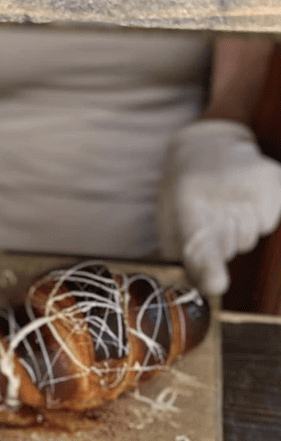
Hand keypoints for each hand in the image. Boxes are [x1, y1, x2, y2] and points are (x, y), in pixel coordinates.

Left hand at [157, 119, 280, 295]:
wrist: (205, 149)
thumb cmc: (185, 201)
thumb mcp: (170, 228)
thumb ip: (184, 262)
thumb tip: (204, 292)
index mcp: (184, 208)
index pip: (198, 244)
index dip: (207, 268)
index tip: (217, 285)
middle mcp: (219, 192)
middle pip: (231, 248)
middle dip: (223, 243)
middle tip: (211, 218)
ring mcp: (250, 183)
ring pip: (251, 236)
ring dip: (240, 230)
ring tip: (227, 205)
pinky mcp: (273, 177)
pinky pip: (270, 222)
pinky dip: (259, 216)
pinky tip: (245, 198)